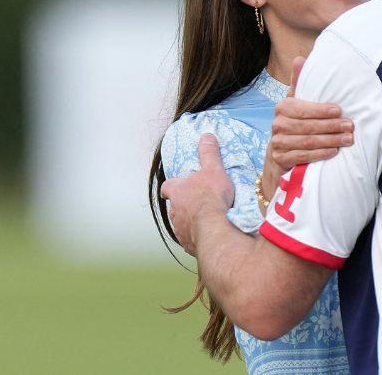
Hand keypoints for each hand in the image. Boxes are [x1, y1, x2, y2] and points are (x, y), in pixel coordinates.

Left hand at [160, 133, 233, 254]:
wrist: (214, 227)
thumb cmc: (211, 196)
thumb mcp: (213, 169)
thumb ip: (208, 153)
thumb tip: (206, 136)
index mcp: (176, 191)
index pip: (167, 187)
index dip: (172, 186)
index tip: (177, 186)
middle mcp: (173, 211)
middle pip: (174, 206)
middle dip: (183, 205)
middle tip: (198, 203)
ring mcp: (179, 229)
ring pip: (181, 224)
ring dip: (190, 221)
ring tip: (206, 220)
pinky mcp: (188, 244)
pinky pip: (190, 240)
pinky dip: (197, 237)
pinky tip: (208, 235)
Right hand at [260, 56, 354, 210]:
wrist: (281, 152)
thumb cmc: (295, 122)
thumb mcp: (297, 101)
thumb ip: (300, 82)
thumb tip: (300, 58)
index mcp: (282, 107)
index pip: (302, 108)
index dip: (321, 110)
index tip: (339, 111)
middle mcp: (277, 125)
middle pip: (307, 126)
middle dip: (331, 127)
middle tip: (350, 126)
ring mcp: (278, 143)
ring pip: (307, 142)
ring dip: (330, 141)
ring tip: (348, 139)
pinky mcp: (281, 159)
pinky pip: (303, 157)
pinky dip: (320, 154)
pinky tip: (334, 152)